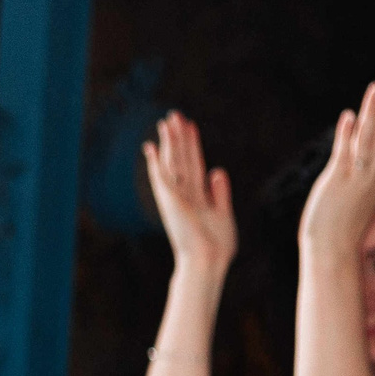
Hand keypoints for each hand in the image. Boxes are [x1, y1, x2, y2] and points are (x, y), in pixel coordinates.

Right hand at [143, 111, 236, 277]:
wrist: (208, 261)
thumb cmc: (216, 246)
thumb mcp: (224, 213)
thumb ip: (220, 192)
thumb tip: (217, 171)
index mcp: (196, 196)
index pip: (194, 164)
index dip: (193, 145)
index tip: (190, 127)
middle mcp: (183, 194)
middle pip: (182, 158)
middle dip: (179, 136)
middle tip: (174, 114)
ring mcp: (175, 197)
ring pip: (173, 162)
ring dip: (170, 141)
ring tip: (168, 120)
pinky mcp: (170, 201)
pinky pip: (161, 177)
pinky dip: (155, 162)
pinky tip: (150, 147)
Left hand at [301, 71, 374, 259]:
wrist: (332, 251)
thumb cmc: (341, 225)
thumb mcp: (357, 192)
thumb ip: (361, 171)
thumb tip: (359, 154)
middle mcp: (374, 174)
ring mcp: (357, 178)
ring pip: (371, 139)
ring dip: (374, 112)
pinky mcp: (337, 184)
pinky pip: (344, 155)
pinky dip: (347, 135)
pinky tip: (348, 115)